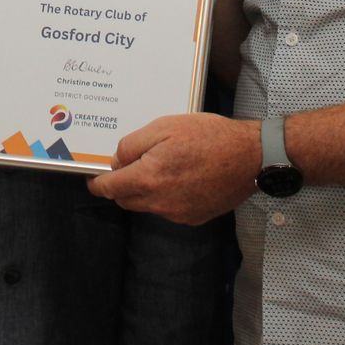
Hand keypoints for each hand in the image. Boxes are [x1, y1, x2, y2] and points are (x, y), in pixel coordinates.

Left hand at [88, 112, 258, 224]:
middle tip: (130, 165)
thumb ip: (132, 145)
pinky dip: (165, 197)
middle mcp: (160, 203)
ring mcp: (178, 214)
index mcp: (148, 179)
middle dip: (121, 186)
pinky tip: (181, 177)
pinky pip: (168, 209)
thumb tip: (117, 162)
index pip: (110, 188)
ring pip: (147, 206)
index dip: (98, 184)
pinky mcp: (194, 218)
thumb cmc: (209, 136)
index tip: (94, 180)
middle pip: (126, 200)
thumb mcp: (164, 127)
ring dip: (145, 191)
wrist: (250, 157)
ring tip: (162, 166)